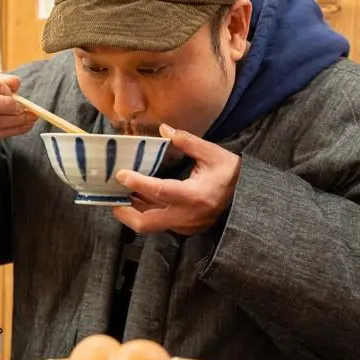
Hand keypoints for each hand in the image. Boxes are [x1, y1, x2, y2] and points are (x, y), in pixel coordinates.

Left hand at [111, 124, 240, 235]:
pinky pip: (160, 222)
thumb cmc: (230, 172)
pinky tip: (137, 199)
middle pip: (147, 223)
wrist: (249, 196)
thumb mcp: (212, 153)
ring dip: (133, 211)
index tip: (121, 174)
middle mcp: (188, 216)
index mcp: (195, 196)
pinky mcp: (185, 229)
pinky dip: (146, 211)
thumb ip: (186, 141)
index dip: (138, 183)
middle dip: (124, 213)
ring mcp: (186, 226)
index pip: (159, 192)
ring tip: (118, 195)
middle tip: (110, 197)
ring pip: (151, 224)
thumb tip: (163, 130)